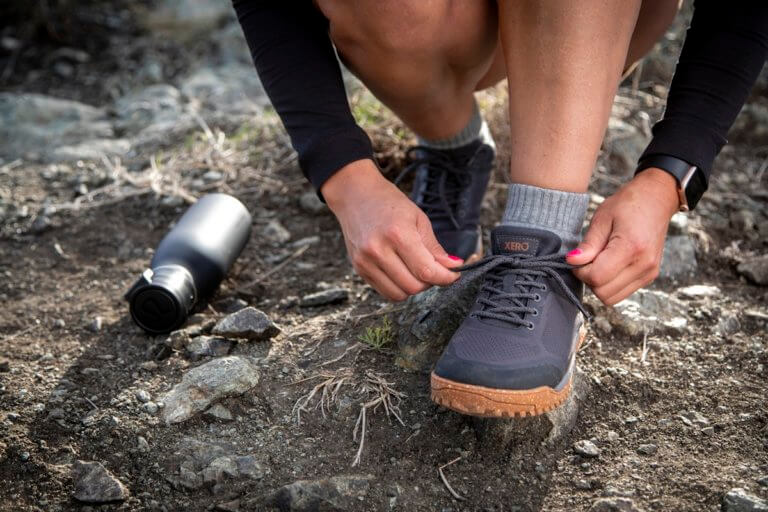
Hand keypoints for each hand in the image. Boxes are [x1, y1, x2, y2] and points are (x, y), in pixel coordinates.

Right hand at [322, 159, 461, 300]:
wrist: (355, 195)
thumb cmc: (388, 202)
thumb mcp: (418, 218)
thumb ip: (434, 247)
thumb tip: (453, 266)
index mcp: (397, 234)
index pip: (426, 271)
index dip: (445, 278)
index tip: (454, 275)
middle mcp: (378, 250)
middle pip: (413, 286)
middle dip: (430, 282)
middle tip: (433, 268)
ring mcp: (366, 262)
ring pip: (399, 294)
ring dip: (413, 287)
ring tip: (415, 270)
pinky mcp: (359, 269)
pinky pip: (385, 292)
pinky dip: (398, 287)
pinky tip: (401, 272)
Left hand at [566, 168, 679, 305]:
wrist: (656, 199)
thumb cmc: (628, 204)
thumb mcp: (602, 218)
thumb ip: (588, 244)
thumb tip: (571, 261)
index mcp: (631, 247)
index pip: (597, 277)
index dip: (580, 271)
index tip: (578, 258)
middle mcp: (644, 265)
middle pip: (603, 293)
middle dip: (589, 279)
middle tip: (588, 259)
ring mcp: (649, 273)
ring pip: (612, 298)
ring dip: (599, 284)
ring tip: (600, 261)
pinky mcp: (649, 277)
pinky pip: (622, 293)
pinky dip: (610, 284)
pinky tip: (610, 264)